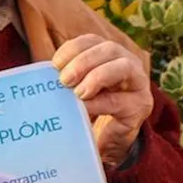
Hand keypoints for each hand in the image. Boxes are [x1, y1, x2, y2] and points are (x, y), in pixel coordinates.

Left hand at [52, 34, 152, 164]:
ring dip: (97, 76)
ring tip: (78, 93)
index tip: (55, 64)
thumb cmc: (89, 111)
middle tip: (64, 80)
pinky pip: (121, 100)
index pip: (92, 41)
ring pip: (124, 67)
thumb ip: (66, 79)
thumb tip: (43, 75)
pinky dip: (100, 102)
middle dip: (84, 61)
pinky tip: (85, 108)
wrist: (107, 142)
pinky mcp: (140, 106)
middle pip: (110, 48)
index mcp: (108, 55)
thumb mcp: (76, 90)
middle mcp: (127, 63)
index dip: (73, 48)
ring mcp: (138, 84)